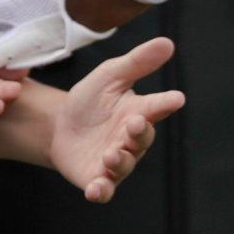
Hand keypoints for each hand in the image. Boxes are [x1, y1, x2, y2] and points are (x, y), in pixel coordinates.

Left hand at [46, 36, 185, 203]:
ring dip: (120, 161)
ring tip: (110, 154)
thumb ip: (137, 62)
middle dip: (140, 133)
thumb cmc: (90, 100)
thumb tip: (168, 42)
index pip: (157, 106)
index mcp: (138, 111)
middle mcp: (130, 139)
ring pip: (125, 165)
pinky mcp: (97, 179)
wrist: (58, 127)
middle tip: (134, 124)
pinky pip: (104, 190)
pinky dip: (102, 191)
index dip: (167, 103)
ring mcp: (115, 161)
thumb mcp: (110, 75)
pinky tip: (96, 188)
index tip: (176, 98)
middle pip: (143, 139)